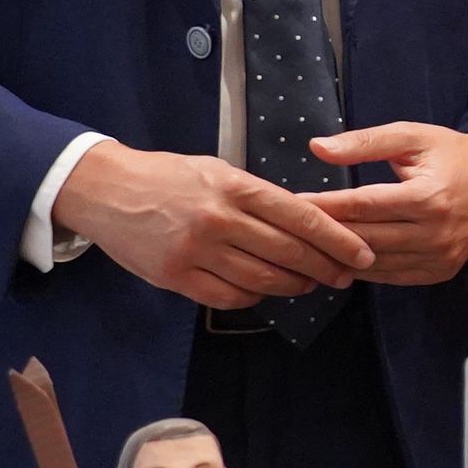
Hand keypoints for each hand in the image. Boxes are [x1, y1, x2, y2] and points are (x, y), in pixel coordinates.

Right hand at [53, 142, 372, 308]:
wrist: (104, 189)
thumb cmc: (169, 176)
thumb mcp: (217, 170)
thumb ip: (257, 196)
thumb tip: (305, 221)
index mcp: (235, 187)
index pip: (301, 217)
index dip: (339, 240)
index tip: (363, 254)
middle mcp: (219, 219)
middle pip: (289, 252)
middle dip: (326, 267)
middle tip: (345, 276)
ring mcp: (196, 251)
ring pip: (263, 279)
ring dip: (294, 285)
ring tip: (310, 284)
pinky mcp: (176, 276)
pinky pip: (230, 296)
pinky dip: (255, 296)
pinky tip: (265, 291)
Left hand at [304, 124, 467, 287]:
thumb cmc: (449, 153)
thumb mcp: (410, 136)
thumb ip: (364, 142)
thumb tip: (317, 148)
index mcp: (428, 196)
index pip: (363, 205)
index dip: (325, 205)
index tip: (293, 203)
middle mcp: (436, 232)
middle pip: (365, 239)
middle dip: (326, 233)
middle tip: (293, 227)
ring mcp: (441, 256)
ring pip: (375, 263)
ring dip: (341, 256)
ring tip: (311, 246)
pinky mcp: (442, 270)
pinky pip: (392, 276)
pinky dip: (366, 269)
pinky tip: (344, 258)